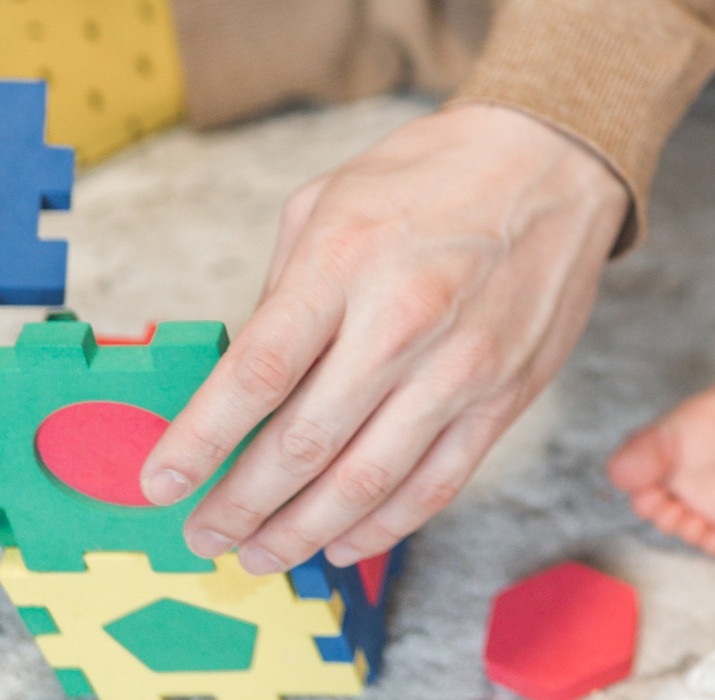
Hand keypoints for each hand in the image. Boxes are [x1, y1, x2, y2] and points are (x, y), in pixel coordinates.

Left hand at [138, 101, 626, 573]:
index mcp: (344, 262)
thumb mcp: (330, 201)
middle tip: (205, 534)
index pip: (257, 374)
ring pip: (366, 483)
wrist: (553, 162)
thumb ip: (281, 292)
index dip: (200, 441)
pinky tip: (341, 542)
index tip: (160, 483)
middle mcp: (402, 320)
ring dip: (302, 532)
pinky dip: (382, 527)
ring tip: (262, 552)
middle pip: (303, 444)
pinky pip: (436, 484)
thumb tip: (243, 382)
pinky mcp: (504, 396)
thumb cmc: (434, 175)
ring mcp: (460, 366)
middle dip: (240, 505)